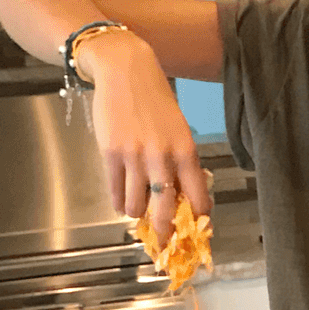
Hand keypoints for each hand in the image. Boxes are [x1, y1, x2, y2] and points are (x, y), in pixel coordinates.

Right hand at [81, 30, 213, 241]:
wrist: (125, 70)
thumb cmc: (155, 98)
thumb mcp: (178, 127)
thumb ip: (181, 159)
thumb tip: (182, 192)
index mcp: (186, 150)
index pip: (197, 195)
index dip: (197, 217)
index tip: (195, 227)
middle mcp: (162, 156)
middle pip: (166, 209)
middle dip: (165, 230)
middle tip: (164, 239)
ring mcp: (135, 156)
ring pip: (136, 205)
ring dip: (136, 213)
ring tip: (136, 210)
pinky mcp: (111, 153)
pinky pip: (115, 191)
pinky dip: (118, 202)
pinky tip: (120, 201)